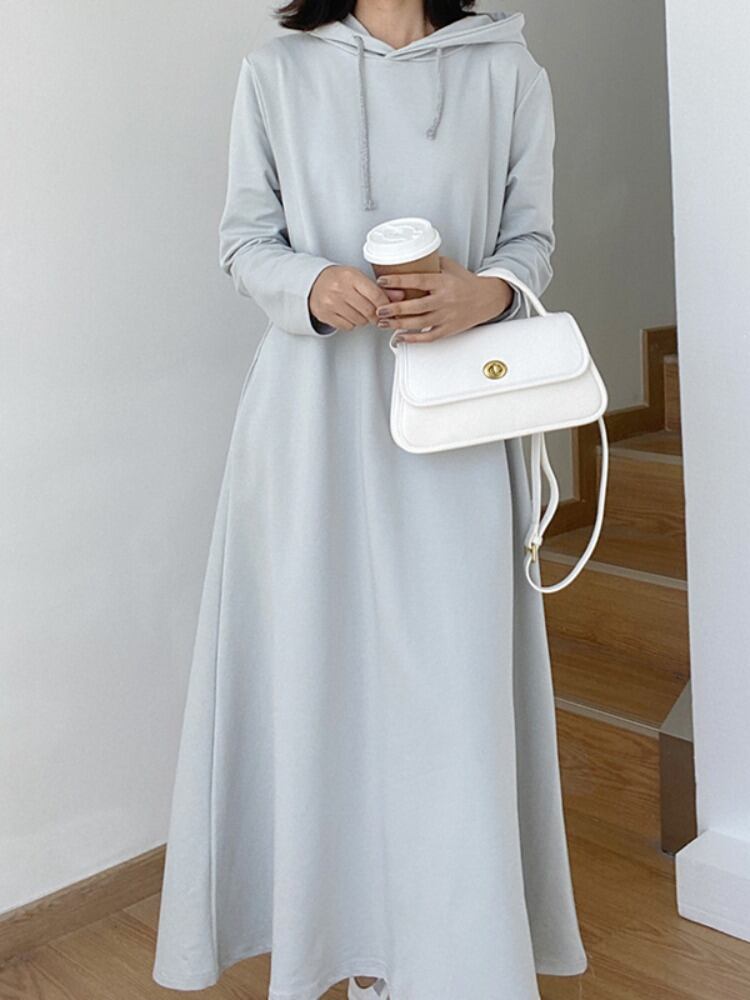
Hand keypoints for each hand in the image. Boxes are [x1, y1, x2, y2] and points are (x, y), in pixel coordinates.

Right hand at [309, 265, 405, 331]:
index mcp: (351, 276)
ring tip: (359, 310)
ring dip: (364, 319)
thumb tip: (400, 296)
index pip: (376, 295)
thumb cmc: (339, 279)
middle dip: (376, 315)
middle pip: (369, 311)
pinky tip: (349, 314)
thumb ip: (380, 289)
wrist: (313, 283)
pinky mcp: (325, 315)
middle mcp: (340, 289)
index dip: (386, 305)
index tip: (388, 308)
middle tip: (376, 313)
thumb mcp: (359, 278)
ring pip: (360, 321)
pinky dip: (352, 323)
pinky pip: (348, 326)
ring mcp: (331, 303)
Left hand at [372, 256, 513, 342]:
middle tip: (379, 308)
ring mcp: (446, 316)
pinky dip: (413, 339)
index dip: (398, 281)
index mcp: (443, 283)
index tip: (382, 280)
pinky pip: (428, 337)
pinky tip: (400, 337)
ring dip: (399, 324)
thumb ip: (431, 263)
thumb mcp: (450, 267)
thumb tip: (407, 257)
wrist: (487, 299)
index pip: (418, 281)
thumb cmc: (466, 283)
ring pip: (419, 323)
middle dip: (395, 308)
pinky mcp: (448, 329)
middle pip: (416, 306)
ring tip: (383, 322)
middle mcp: (444, 300)